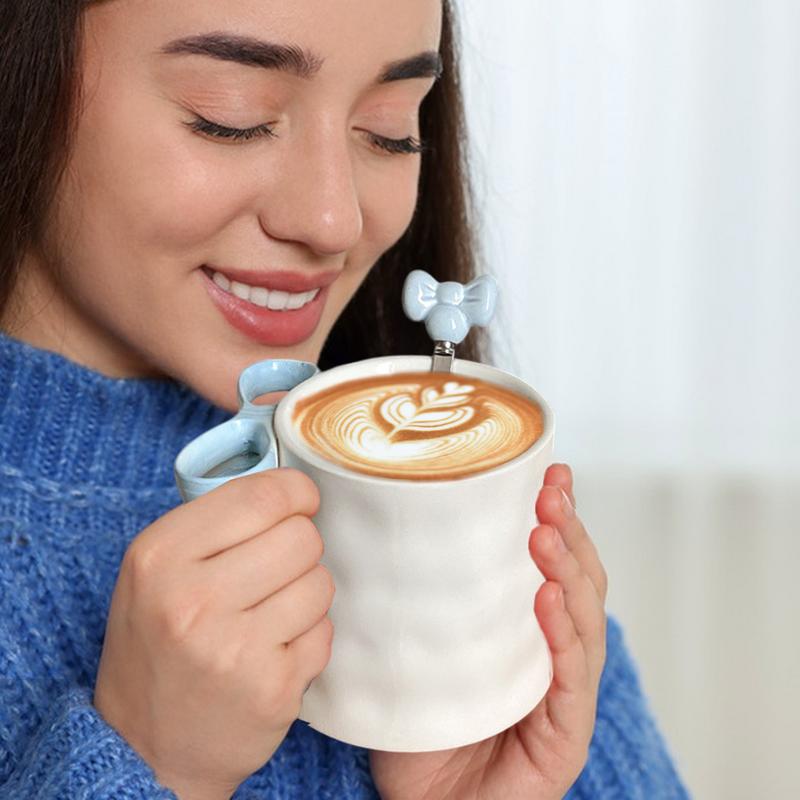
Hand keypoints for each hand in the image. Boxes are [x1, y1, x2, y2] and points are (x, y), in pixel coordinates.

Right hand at [93, 468, 333, 799]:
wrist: (147, 751)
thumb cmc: (158, 646)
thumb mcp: (156, 572)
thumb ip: (214, 523)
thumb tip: (290, 489)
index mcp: (159, 557)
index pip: (260, 495)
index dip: (296, 491)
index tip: (301, 502)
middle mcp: (193, 600)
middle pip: (301, 536)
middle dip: (299, 546)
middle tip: (275, 570)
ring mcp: (234, 648)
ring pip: (321, 581)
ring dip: (306, 593)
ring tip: (270, 615)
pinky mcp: (272, 688)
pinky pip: (325, 630)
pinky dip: (309, 636)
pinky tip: (275, 651)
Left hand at [369, 463, 606, 799]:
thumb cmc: (418, 728)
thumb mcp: (416, 645)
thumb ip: (415, 596)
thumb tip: (380, 525)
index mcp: (526, 630)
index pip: (554, 564)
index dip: (557, 515)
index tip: (546, 470)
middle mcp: (553, 655)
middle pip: (580, 581)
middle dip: (568, 530)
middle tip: (548, 491)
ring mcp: (564, 694)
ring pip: (585, 620)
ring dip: (568, 570)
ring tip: (544, 533)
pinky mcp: (564, 736)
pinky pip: (571, 679)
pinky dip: (564, 634)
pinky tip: (550, 599)